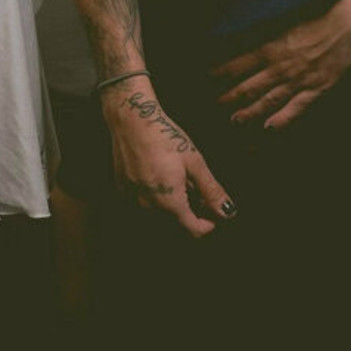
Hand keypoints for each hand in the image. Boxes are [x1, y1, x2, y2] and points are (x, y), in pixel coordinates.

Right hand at [100, 80, 236, 237]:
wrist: (132, 119)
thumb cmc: (165, 137)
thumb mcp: (194, 162)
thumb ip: (211, 190)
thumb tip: (228, 212)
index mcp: (170, 202)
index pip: (193, 231)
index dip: (207, 226)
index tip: (214, 215)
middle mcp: (148, 207)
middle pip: (176, 225)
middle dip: (191, 214)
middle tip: (199, 193)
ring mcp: (132, 199)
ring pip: (159, 216)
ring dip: (173, 207)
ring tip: (181, 182)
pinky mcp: (122, 189)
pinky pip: (143, 204)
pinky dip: (156, 198)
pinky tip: (162, 178)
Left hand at [213, 0, 350, 129]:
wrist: (349, 19)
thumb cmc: (318, 13)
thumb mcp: (284, 18)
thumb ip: (264, 31)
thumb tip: (242, 37)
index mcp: (271, 46)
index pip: (238, 64)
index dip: (221, 73)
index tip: (206, 78)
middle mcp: (281, 66)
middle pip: (249, 86)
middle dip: (230, 97)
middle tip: (213, 106)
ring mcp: (299, 79)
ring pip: (269, 100)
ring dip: (250, 112)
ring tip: (234, 121)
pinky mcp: (318, 87)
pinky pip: (296, 108)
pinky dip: (282, 120)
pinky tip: (269, 128)